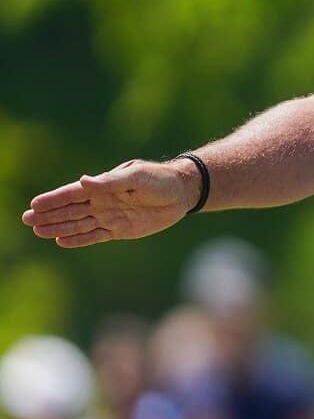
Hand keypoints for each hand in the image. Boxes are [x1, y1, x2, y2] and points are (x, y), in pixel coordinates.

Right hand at [22, 159, 198, 247]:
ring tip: (38, 231)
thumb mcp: (136, 177)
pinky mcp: (119, 230)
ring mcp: (109, 216)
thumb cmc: (159, 179)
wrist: (181, 194)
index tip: (34, 204)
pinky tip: (62, 241)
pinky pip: (95, 236)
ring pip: (79, 224)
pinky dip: (79, 239)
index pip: (73, 194)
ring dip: (59, 228)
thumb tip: (83, 181)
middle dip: (49, 215)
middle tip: (26, 220)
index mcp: (103, 186)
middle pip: (70, 210)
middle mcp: (102, 202)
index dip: (54, 199)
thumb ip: (111, 182)